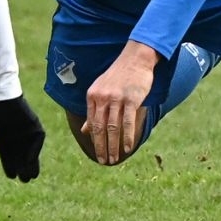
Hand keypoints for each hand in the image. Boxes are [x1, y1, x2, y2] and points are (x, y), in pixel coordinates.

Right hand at [0, 95, 45, 182]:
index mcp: (4, 144)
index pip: (8, 161)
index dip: (10, 170)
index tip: (11, 176)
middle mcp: (16, 142)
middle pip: (21, 161)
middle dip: (23, 171)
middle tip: (23, 179)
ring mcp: (26, 135)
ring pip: (31, 155)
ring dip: (32, 165)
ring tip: (30, 176)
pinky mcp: (35, 128)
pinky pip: (37, 143)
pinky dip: (34, 152)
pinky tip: (30, 160)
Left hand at [83, 42, 158, 165]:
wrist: (135, 58)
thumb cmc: (119, 76)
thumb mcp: (101, 90)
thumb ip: (93, 110)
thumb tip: (85, 130)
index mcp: (92, 96)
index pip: (91, 123)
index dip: (94, 140)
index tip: (98, 153)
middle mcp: (102, 98)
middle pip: (100, 128)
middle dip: (101, 147)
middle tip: (104, 161)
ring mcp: (116, 98)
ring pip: (113, 127)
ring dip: (113, 145)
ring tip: (114, 158)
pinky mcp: (131, 99)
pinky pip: (128, 122)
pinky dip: (127, 137)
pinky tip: (127, 148)